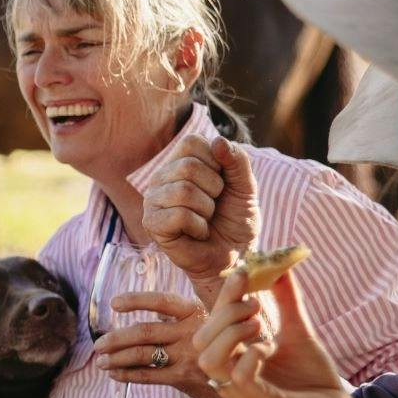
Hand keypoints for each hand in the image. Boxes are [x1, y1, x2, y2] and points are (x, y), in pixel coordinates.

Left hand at [99, 291, 230, 397]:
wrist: (247, 376)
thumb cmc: (228, 341)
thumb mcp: (219, 316)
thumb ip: (193, 307)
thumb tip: (171, 298)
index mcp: (195, 312)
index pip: (161, 302)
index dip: (137, 300)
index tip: (114, 303)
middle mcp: (190, 333)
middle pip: (144, 332)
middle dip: (116, 338)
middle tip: (98, 344)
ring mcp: (187, 356)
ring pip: (142, 354)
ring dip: (116, 358)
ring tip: (101, 360)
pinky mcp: (183, 378)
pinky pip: (148, 375)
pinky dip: (128, 374)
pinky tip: (114, 374)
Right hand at [142, 134, 257, 287]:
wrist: (233, 257)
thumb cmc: (236, 221)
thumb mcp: (246, 188)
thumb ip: (237, 162)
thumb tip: (218, 140)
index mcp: (180, 162)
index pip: (192, 142)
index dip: (216, 161)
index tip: (222, 183)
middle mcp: (162, 178)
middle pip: (188, 166)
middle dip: (214, 189)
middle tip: (214, 206)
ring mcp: (153, 200)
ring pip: (184, 191)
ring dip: (207, 210)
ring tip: (206, 220)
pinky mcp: (152, 223)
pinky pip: (178, 215)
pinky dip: (198, 226)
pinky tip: (197, 232)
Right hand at [193, 272, 366, 397]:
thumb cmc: (313, 377)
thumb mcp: (298, 332)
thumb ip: (287, 303)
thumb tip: (281, 269)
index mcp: (234, 358)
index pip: (213, 323)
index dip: (224, 295)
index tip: (243, 272)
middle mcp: (231, 375)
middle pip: (201, 340)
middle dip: (226, 314)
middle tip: (257, 306)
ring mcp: (242, 392)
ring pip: (209, 359)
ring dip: (231, 334)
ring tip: (260, 325)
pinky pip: (240, 376)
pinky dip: (253, 354)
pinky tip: (271, 348)